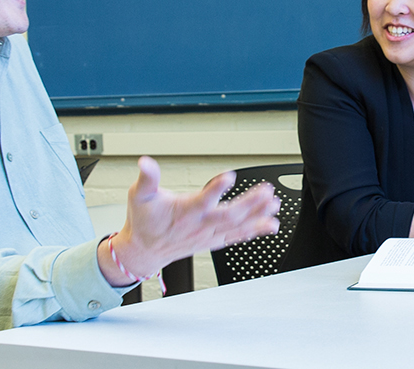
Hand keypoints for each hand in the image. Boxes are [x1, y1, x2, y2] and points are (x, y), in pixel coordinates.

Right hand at [106, 156, 280, 279]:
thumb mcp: (139, 196)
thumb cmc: (144, 221)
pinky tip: (271, 224)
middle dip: (250, 204)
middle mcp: (200, 225)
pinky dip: (255, 230)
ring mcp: (209, 234)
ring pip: (237, 226)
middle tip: (266, 191)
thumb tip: (145, 162)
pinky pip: (238, 236)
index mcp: (184, 212)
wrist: (145, 251)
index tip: (228, 177)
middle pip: (229, 215)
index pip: (201, 201)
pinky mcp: (214, 240)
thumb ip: (146, 179)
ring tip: (274, 204)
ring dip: (258, 215)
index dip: (215, 189)